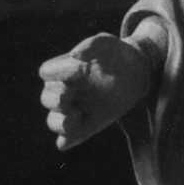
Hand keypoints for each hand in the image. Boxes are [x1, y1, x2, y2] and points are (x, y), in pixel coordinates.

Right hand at [39, 32, 152, 150]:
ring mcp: (75, 109)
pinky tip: (69, 140)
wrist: (136, 73)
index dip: (58, 72)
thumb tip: (76, 55)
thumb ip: (91, 45)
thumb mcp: (107, 43)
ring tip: (75, 116)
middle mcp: (66, 91)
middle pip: (47, 98)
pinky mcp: (87, 125)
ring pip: (53, 121)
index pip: (47, 73)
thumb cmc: (116, 54)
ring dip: (59, 121)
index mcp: (64, 70)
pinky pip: (69, 138)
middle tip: (69, 95)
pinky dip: (67, 140)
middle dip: (55, 98)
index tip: (81, 70)